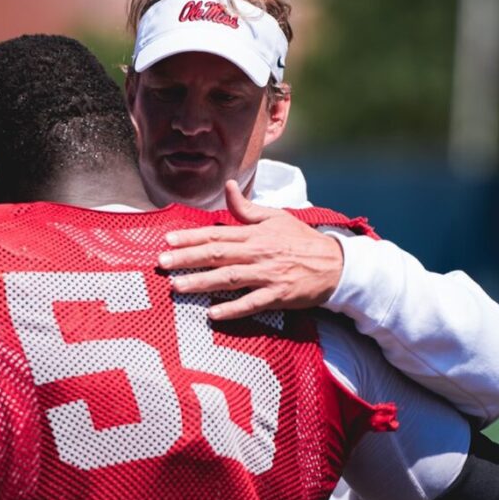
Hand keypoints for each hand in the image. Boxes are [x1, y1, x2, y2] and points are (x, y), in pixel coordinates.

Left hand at [158, 180, 343, 319]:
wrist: (336, 264)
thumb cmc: (302, 240)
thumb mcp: (276, 217)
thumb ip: (246, 207)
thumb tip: (228, 185)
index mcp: (255, 234)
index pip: (217, 235)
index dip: (191, 237)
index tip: (168, 240)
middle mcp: (258, 253)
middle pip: (217, 255)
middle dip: (187, 258)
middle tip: (162, 262)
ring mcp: (267, 275)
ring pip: (228, 278)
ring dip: (201, 282)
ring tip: (176, 286)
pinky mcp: (278, 296)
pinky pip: (252, 303)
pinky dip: (232, 309)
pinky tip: (213, 314)